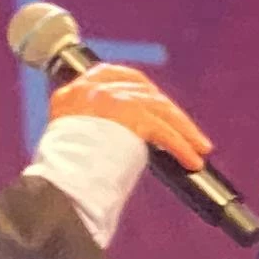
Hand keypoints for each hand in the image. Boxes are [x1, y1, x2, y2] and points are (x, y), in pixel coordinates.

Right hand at [47, 60, 211, 171]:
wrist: (58, 184)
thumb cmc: (65, 172)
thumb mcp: (69, 135)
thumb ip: (90, 122)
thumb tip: (122, 131)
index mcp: (74, 92)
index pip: (115, 74)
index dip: (141, 86)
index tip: (157, 98)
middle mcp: (92, 89)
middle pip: (144, 91)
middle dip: (171, 114)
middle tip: (190, 134)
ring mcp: (111, 100)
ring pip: (160, 110)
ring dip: (184, 132)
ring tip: (200, 149)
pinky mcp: (129, 117)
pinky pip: (164, 132)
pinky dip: (181, 147)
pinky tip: (192, 161)